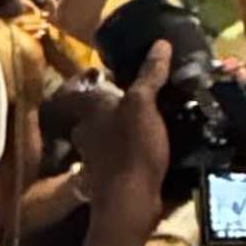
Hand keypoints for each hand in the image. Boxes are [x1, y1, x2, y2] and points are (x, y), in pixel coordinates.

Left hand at [60, 45, 174, 245]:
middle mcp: (85, 131)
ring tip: (146, 124)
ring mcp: (94, 157)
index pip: (84, 87)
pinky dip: (127, 152)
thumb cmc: (131, 148)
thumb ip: (149, 75)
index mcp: (90, 109)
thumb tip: (160, 42)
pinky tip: (145, 152)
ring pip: (105, 136)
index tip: (111, 73)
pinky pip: (116, 157)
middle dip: (112, 106)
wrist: (128, 203)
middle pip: (95, 112)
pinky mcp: (107, 178)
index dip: (95, 78)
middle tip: (138, 99)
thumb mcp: (143, 105)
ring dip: (120, 130)